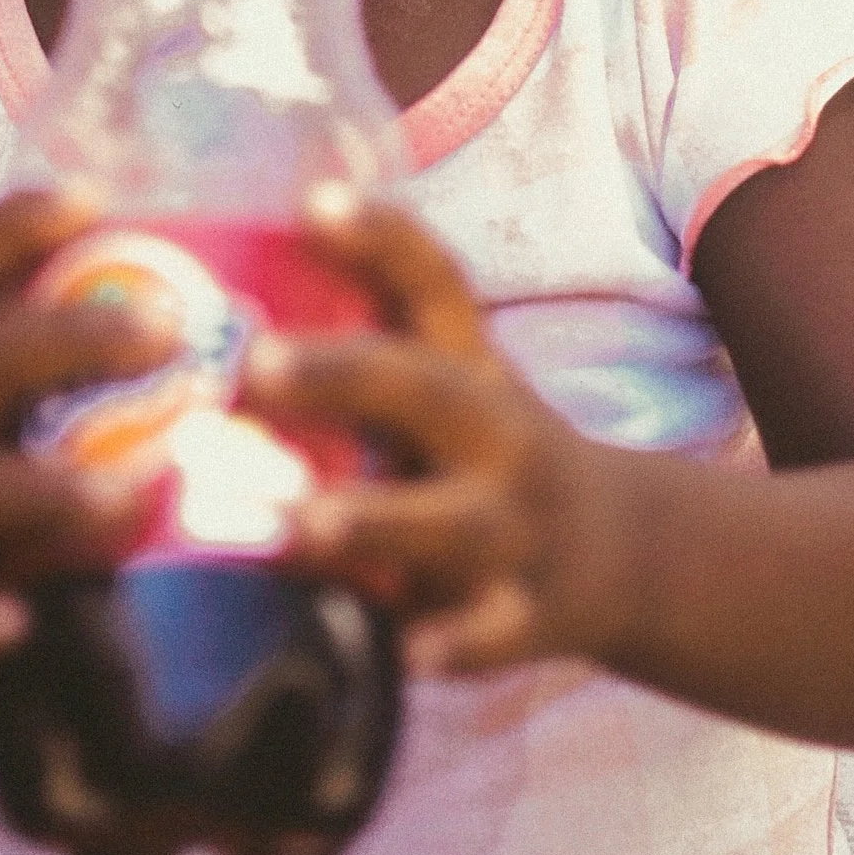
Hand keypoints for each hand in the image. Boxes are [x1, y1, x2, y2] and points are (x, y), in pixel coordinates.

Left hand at [239, 188, 626, 678]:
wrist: (622, 552)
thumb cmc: (489, 450)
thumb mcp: (453, 379)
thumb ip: (368, 336)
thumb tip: (231, 269)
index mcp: (473, 365)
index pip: (434, 281)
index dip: (379, 236)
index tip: (312, 202)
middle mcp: (500, 434)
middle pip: (427, 389)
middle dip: (342, 374)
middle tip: (256, 364)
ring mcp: (519, 528)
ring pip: (450, 523)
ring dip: (377, 521)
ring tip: (302, 520)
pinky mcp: (528, 617)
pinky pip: (487, 635)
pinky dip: (452, 645)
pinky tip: (410, 652)